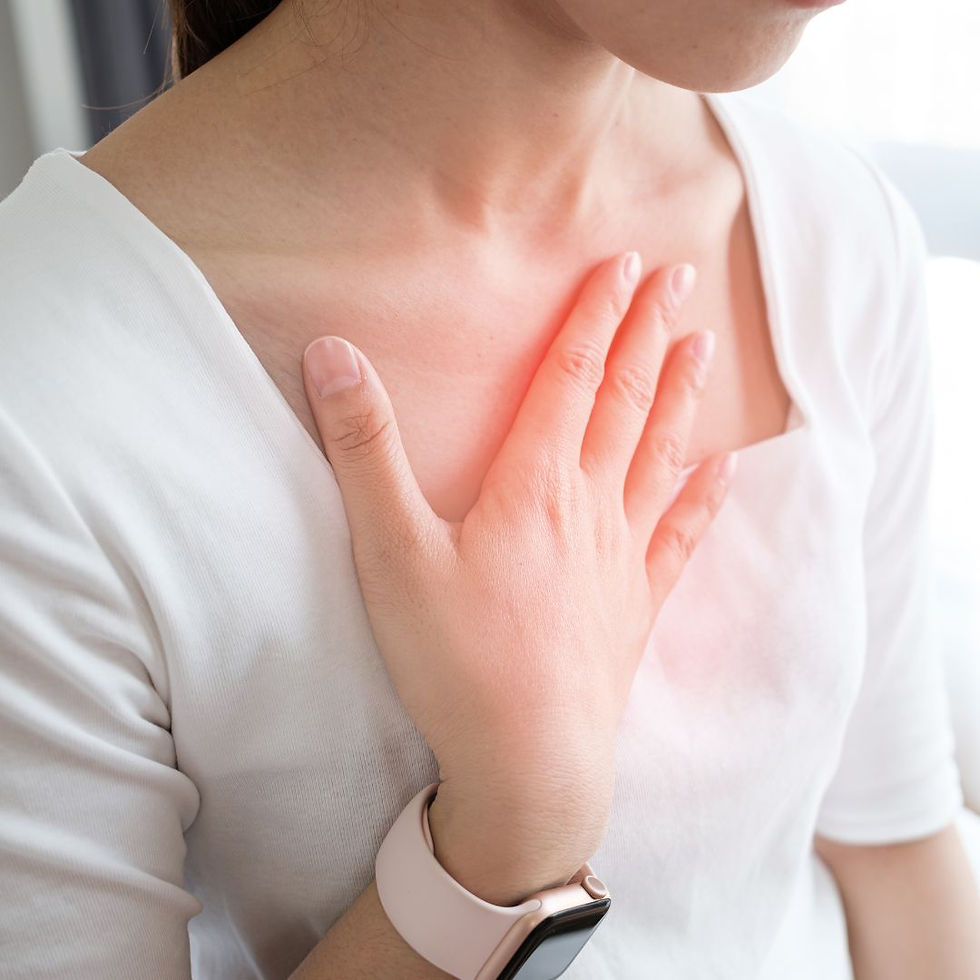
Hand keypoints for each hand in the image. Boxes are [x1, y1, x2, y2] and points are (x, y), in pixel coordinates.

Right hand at [301, 253, 733, 864]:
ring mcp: (623, 556)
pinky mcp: (637, 605)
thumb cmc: (455, 658)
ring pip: (662, 456)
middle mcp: (591, 506)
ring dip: (682, 396)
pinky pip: (681, 537)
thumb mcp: (391, 552)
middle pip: (626, 401)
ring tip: (704, 346)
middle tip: (680, 279)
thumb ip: (365, 450)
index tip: (625, 263)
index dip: (596, 315)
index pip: (573, 375)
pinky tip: (722, 470)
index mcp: (534, 484)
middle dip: (650, 333)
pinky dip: (703, 498)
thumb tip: (332, 354)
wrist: (529, 762)